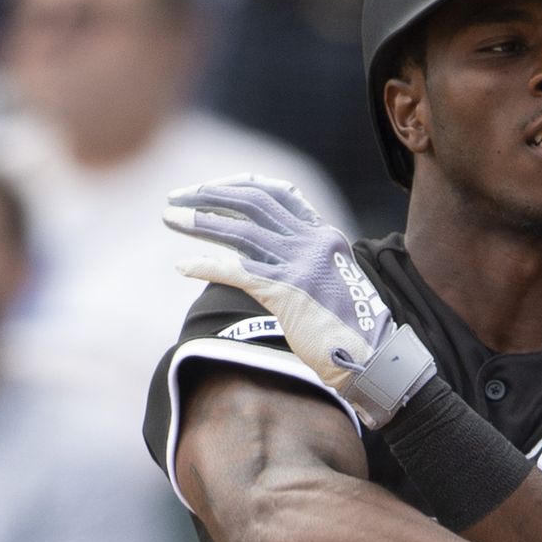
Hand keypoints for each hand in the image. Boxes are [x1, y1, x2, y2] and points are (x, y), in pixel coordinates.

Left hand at [163, 174, 434, 425]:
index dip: (240, 184)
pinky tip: (182, 266)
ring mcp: (301, 265)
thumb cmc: (347, 327)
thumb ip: (301, 262)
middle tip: (176, 197)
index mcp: (324, 235)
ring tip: (169, 218)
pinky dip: (205, 264)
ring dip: (200, 221)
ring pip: (241, 230)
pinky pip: (237, 271)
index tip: (210, 187)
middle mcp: (313, 242)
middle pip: (253, 201)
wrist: (372, 357)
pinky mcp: (288, 292)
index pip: (279, 192)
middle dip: (210, 194)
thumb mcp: (328, 280)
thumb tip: (260, 257)